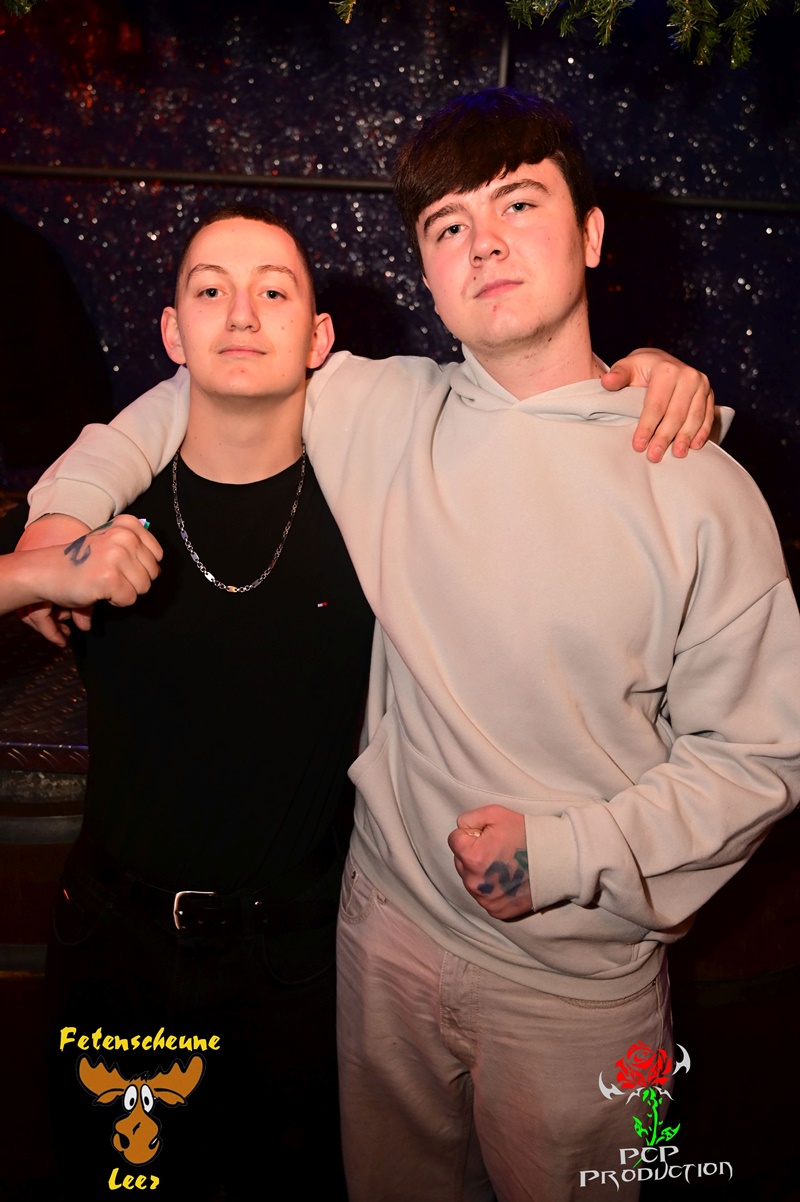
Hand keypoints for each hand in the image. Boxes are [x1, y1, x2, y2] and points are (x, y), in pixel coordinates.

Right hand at [15, 515, 161, 645]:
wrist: (47, 571)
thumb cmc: (80, 561)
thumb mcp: (111, 543)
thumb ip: (136, 550)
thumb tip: (160, 569)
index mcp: (128, 525)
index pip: (157, 555)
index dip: (140, 567)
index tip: (119, 565)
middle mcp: (125, 536)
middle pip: (153, 572)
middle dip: (133, 580)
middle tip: (109, 575)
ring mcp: (117, 556)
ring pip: (143, 587)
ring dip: (125, 591)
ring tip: (103, 582)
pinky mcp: (110, 577)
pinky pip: (129, 599)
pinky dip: (115, 601)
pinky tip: (98, 590)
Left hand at [448, 804, 531, 919]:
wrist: (556, 860)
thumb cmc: (526, 834)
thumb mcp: (496, 814)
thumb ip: (470, 818)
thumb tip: (461, 829)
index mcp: (472, 856)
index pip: (455, 840)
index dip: (471, 834)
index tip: (488, 836)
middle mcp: (474, 882)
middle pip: (461, 862)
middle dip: (473, 854)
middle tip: (498, 850)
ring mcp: (484, 899)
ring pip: (471, 879)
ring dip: (480, 872)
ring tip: (504, 865)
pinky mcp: (495, 910)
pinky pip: (483, 896)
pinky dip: (491, 889)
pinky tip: (508, 880)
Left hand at [601, 349, 713, 462]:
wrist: (661, 361)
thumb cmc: (641, 368)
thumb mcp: (626, 367)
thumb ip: (618, 376)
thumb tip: (607, 382)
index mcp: (666, 370)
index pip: (656, 405)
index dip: (646, 427)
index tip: (638, 445)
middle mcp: (688, 376)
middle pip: (676, 413)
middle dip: (664, 437)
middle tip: (654, 456)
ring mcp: (701, 385)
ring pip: (694, 417)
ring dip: (685, 438)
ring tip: (676, 454)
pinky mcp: (709, 394)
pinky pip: (708, 416)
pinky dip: (702, 432)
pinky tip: (694, 446)